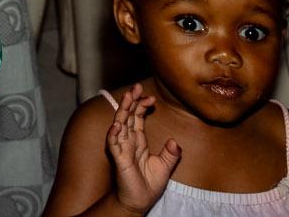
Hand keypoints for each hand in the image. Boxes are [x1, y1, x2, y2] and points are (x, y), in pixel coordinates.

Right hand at [105, 84, 180, 212]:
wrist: (140, 201)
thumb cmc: (148, 184)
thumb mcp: (165, 167)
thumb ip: (170, 154)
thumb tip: (175, 141)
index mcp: (138, 141)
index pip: (137, 118)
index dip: (142, 106)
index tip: (151, 97)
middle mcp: (128, 142)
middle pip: (127, 116)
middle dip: (131, 101)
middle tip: (136, 86)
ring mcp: (122, 149)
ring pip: (120, 125)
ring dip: (122, 111)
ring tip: (127, 97)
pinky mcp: (119, 160)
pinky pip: (114, 144)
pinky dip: (113, 134)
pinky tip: (117, 124)